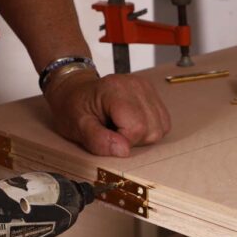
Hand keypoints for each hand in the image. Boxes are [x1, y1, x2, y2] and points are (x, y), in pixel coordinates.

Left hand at [44, 70, 170, 156]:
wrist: (74, 89)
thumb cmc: (74, 107)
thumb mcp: (76, 126)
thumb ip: (98, 140)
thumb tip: (124, 151)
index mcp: (115, 89)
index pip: (137, 127)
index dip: (124, 141)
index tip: (108, 137)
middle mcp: (136, 86)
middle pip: (152, 129)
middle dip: (135, 140)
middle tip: (114, 132)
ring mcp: (147, 88)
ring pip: (161, 127)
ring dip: (143, 135)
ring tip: (122, 128)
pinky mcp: (153, 94)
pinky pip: (162, 121)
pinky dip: (149, 129)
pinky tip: (132, 124)